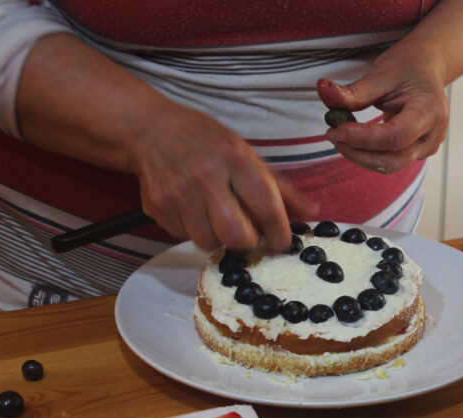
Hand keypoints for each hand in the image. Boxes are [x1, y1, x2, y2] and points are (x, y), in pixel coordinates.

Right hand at [127, 102, 317, 251]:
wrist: (151, 129)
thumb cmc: (207, 142)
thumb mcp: (247, 154)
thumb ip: (280, 187)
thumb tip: (310, 212)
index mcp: (235, 158)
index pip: (267, 207)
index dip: (279, 233)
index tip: (282, 241)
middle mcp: (206, 176)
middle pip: (236, 234)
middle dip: (248, 242)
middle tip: (250, 234)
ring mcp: (178, 193)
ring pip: (209, 242)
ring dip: (220, 239)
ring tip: (221, 221)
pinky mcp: (157, 207)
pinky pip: (184, 237)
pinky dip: (196, 232)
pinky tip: (198, 214)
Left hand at [317, 43, 448, 174]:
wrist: (426, 68)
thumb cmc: (406, 67)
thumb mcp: (380, 74)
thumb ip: (353, 91)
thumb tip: (323, 90)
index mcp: (430, 112)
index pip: (395, 137)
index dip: (363, 139)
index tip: (336, 130)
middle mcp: (432, 135)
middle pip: (392, 161)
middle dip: (358, 153)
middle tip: (332, 134)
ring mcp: (426, 147)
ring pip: (389, 165)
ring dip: (360, 155)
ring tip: (340, 134)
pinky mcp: (417, 152)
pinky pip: (389, 161)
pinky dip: (368, 153)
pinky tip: (354, 137)